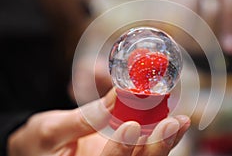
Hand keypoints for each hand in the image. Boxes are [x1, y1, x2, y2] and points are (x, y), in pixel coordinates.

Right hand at [8, 89, 189, 155]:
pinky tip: (174, 122)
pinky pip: (146, 147)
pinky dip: (161, 135)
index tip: (130, 126)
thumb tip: (118, 95)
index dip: (120, 151)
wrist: (40, 147)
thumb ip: (84, 118)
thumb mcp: (52, 129)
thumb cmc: (38, 142)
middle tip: (172, 124)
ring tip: (179, 122)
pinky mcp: (125, 153)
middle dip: (156, 148)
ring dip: (165, 141)